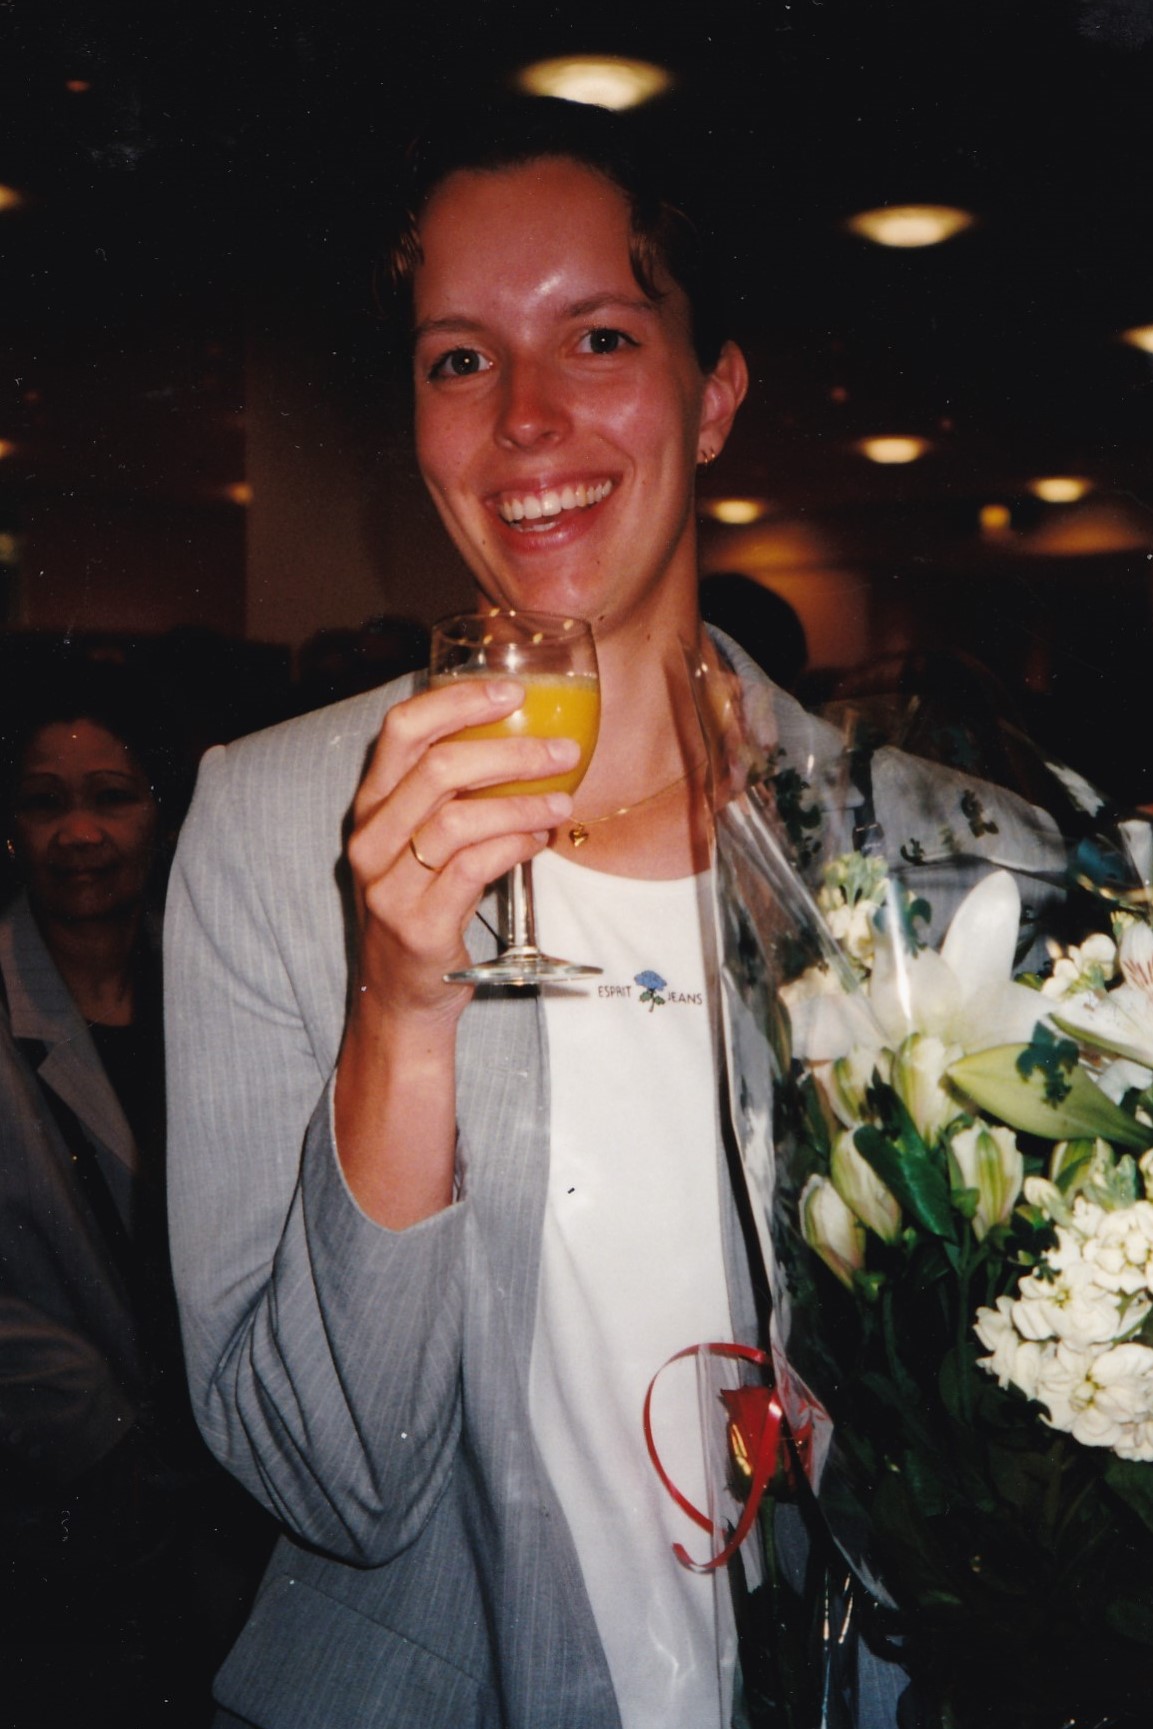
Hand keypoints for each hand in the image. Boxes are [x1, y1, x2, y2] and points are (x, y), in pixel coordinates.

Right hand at [334, 678, 575, 1225]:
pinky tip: (541, 839)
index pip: (401, 731)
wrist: (402, 998)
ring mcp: (388, 884)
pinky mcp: (417, 924)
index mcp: (371, 807)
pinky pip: (474, 868)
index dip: (457, 701)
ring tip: (563, 800)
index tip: (511, 692)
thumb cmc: (424, 908)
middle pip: (438, 769)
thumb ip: (454, 797)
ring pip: (459, 819)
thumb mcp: (423, 843)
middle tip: (562, 749)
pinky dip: (515, 845)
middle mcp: (369, 840)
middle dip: (510, 752)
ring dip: (522, 802)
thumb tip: (524, 742)